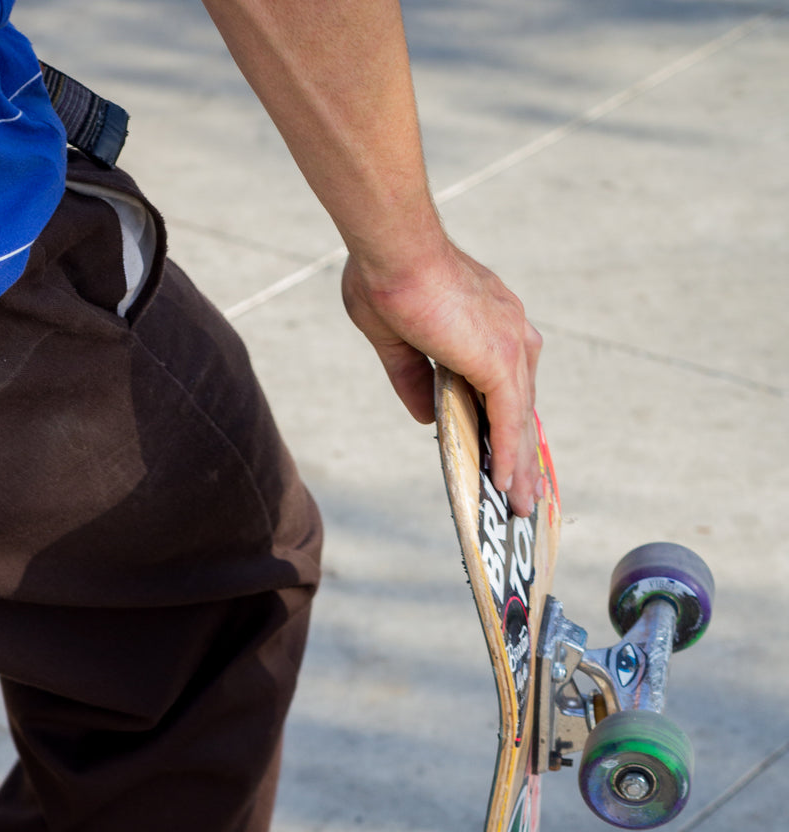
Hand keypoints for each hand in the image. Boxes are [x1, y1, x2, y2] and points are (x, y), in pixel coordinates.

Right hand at [341, 239, 542, 516]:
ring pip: (519, 419)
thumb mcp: (396, 341)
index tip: (508, 451)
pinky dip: (508, 455)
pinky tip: (505, 485)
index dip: (507, 420)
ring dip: (519, 465)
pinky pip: (509, 420)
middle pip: (521, 406)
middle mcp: (510, 331)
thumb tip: (427, 417)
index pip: (506, 382)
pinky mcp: (501, 360)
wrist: (393, 250)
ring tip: (517, 503)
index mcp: (491, 319)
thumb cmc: (386, 277)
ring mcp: (510, 344)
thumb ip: (414, 380)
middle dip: (521, 452)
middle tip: (523, 491)